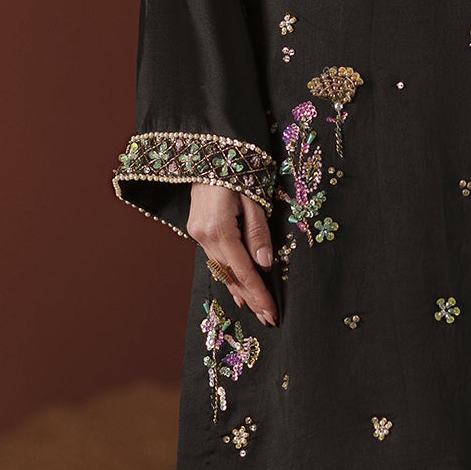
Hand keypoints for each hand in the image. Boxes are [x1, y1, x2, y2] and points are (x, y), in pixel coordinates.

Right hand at [188, 182, 277, 325]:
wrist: (209, 149)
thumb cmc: (236, 168)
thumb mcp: (253, 197)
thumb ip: (258, 232)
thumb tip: (265, 265)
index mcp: (219, 228)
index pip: (244, 271)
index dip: (259, 294)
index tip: (272, 312)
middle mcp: (204, 235)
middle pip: (232, 276)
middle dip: (252, 299)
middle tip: (269, 320)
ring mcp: (198, 234)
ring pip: (222, 271)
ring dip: (241, 292)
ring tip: (257, 311)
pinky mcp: (198, 230)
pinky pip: (216, 260)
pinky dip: (229, 276)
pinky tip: (237, 291)